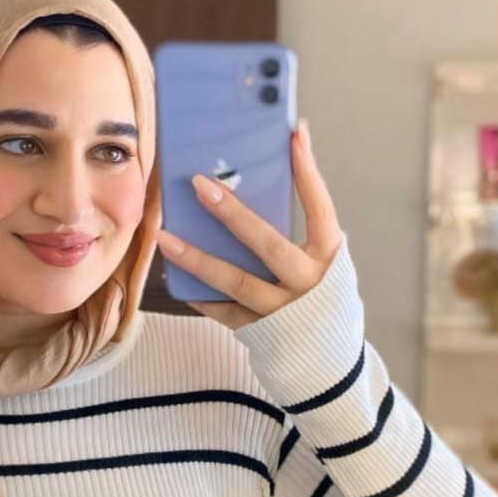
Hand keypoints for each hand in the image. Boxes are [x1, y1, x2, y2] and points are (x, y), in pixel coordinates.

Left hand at [156, 117, 343, 330]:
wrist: (330, 363)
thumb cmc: (322, 300)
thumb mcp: (324, 263)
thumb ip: (301, 232)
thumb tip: (263, 182)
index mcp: (328, 258)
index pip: (319, 208)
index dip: (307, 172)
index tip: (294, 133)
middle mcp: (307, 284)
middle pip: (267, 243)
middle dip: (232, 212)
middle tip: (200, 183)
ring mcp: (282, 311)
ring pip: (236, 281)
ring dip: (197, 258)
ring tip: (167, 236)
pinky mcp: (261, 333)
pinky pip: (224, 312)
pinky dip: (201, 295)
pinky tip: (178, 278)